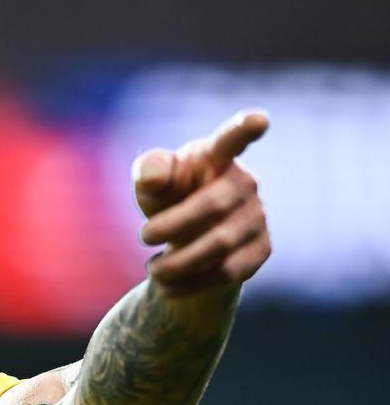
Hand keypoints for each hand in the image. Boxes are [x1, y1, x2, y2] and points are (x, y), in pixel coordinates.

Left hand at [133, 110, 271, 296]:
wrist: (188, 238)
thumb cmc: (168, 196)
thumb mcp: (151, 182)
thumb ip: (149, 172)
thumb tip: (153, 178)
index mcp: (215, 157)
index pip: (232, 138)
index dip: (245, 128)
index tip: (260, 118)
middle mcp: (245, 183)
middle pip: (212, 206)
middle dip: (171, 226)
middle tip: (142, 237)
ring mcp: (258, 217)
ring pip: (219, 246)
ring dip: (178, 262)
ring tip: (152, 269)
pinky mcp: (261, 250)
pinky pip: (227, 273)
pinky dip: (191, 283)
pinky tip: (167, 286)